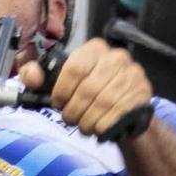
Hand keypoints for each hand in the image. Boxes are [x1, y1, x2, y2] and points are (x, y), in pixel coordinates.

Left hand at [20, 38, 153, 139]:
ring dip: (89, 121)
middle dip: (75, 110)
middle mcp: (117, 57)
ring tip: (84, 125)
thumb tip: (31, 75)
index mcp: (95, 49)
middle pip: (89, 89)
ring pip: (104, 103)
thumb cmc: (89, 93)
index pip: (75, 67)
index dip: (62, 90)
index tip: (58, 103)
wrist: (123, 108)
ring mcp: (133, 74)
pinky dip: (105, 125)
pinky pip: (119, 113)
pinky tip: (100, 127)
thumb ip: (39, 76)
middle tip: (71, 119)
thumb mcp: (60, 82)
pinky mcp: (143, 92)